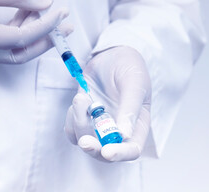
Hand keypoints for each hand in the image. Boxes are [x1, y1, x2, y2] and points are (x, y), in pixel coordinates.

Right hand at [0, 0, 69, 62]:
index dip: (44, 26)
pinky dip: (20, 32)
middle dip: (47, 39)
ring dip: (35, 35)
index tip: (61, 14)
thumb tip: (46, 3)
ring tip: (52, 17)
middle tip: (66, 26)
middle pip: (22, 53)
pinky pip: (6, 46)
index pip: (21, 38)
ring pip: (16, 51)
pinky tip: (31, 16)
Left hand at [65, 46, 151, 161]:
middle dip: (93, 147)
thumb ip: (130, 108)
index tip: (108, 151)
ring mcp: (99, 124)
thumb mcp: (134, 83)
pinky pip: (72, 129)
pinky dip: (71, 118)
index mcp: (137, 125)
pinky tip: (80, 100)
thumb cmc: (129, 67)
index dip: (121, 154)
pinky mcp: (84, 117)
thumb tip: (124, 135)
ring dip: (79, 124)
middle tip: (85, 140)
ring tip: (82, 99)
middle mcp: (118, 129)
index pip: (132, 149)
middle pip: (105, 152)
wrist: (111, 54)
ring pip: (85, 140)